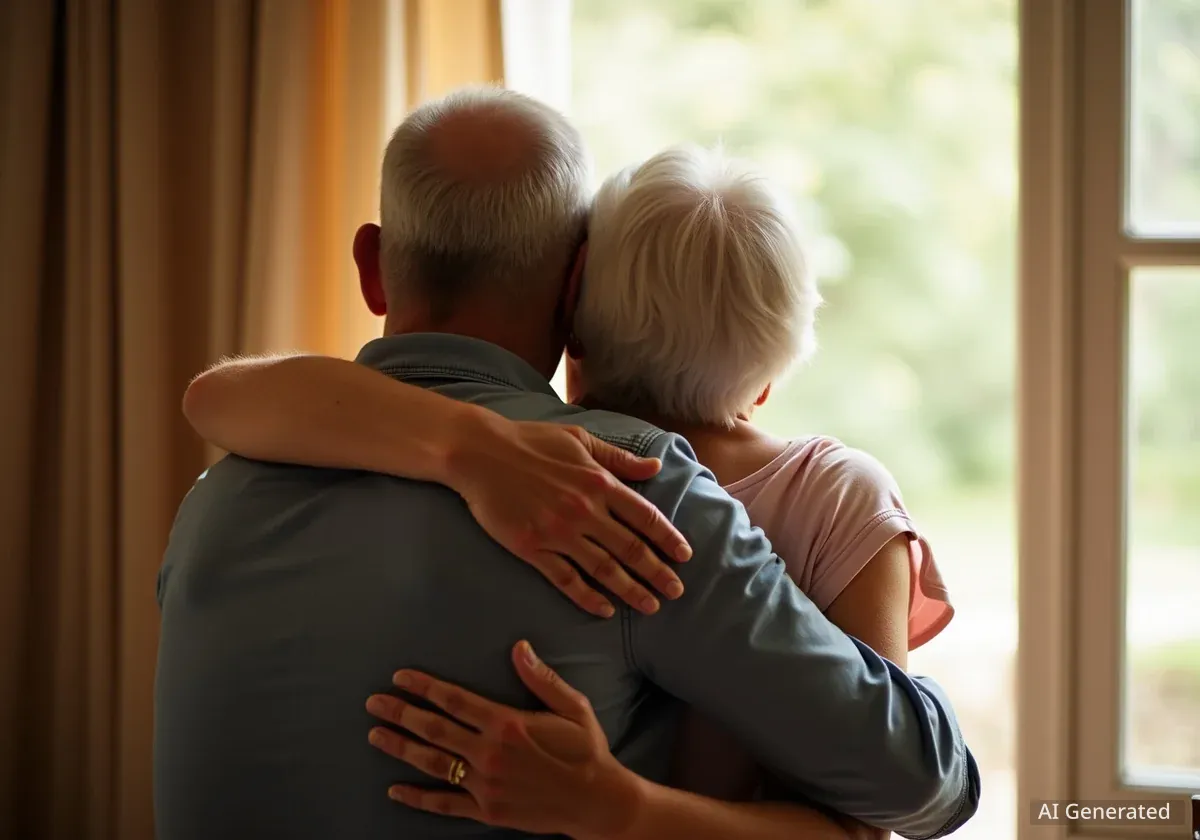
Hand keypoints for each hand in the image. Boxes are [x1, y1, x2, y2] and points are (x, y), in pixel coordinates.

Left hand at [366, 641, 642, 839]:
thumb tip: (519, 646)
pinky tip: (394, 789)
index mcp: (508, 724)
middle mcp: (490, 754)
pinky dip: (417, 798)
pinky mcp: (487, 811)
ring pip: (433, 764)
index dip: (424, 687)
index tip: (400, 677)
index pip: (455, 700)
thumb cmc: (586, 750)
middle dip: (400, 713)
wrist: (597, 801)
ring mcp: (485, 785)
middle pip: (434, 729)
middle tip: (373, 702)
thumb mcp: (572, 707)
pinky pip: (444, 804)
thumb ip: (541, 678)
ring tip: (375, 735)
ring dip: (401, 747)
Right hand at [451, 417, 691, 616]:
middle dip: (658, 572)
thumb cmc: (530, 440)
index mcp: (599, 481)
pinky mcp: (532, 547)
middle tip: (677, 592)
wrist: (479, 453)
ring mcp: (558, 531)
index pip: (644, 516)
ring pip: (604, 568)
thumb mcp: (580, 441)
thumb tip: (655, 468)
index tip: (685, 555)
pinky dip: (588, 597)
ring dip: (630, 590)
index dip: (668, 538)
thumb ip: (619, 459)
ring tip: (650, 606)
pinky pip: (566, 579)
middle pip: (630, 548)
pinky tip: (605, 610)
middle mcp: (584, 509)